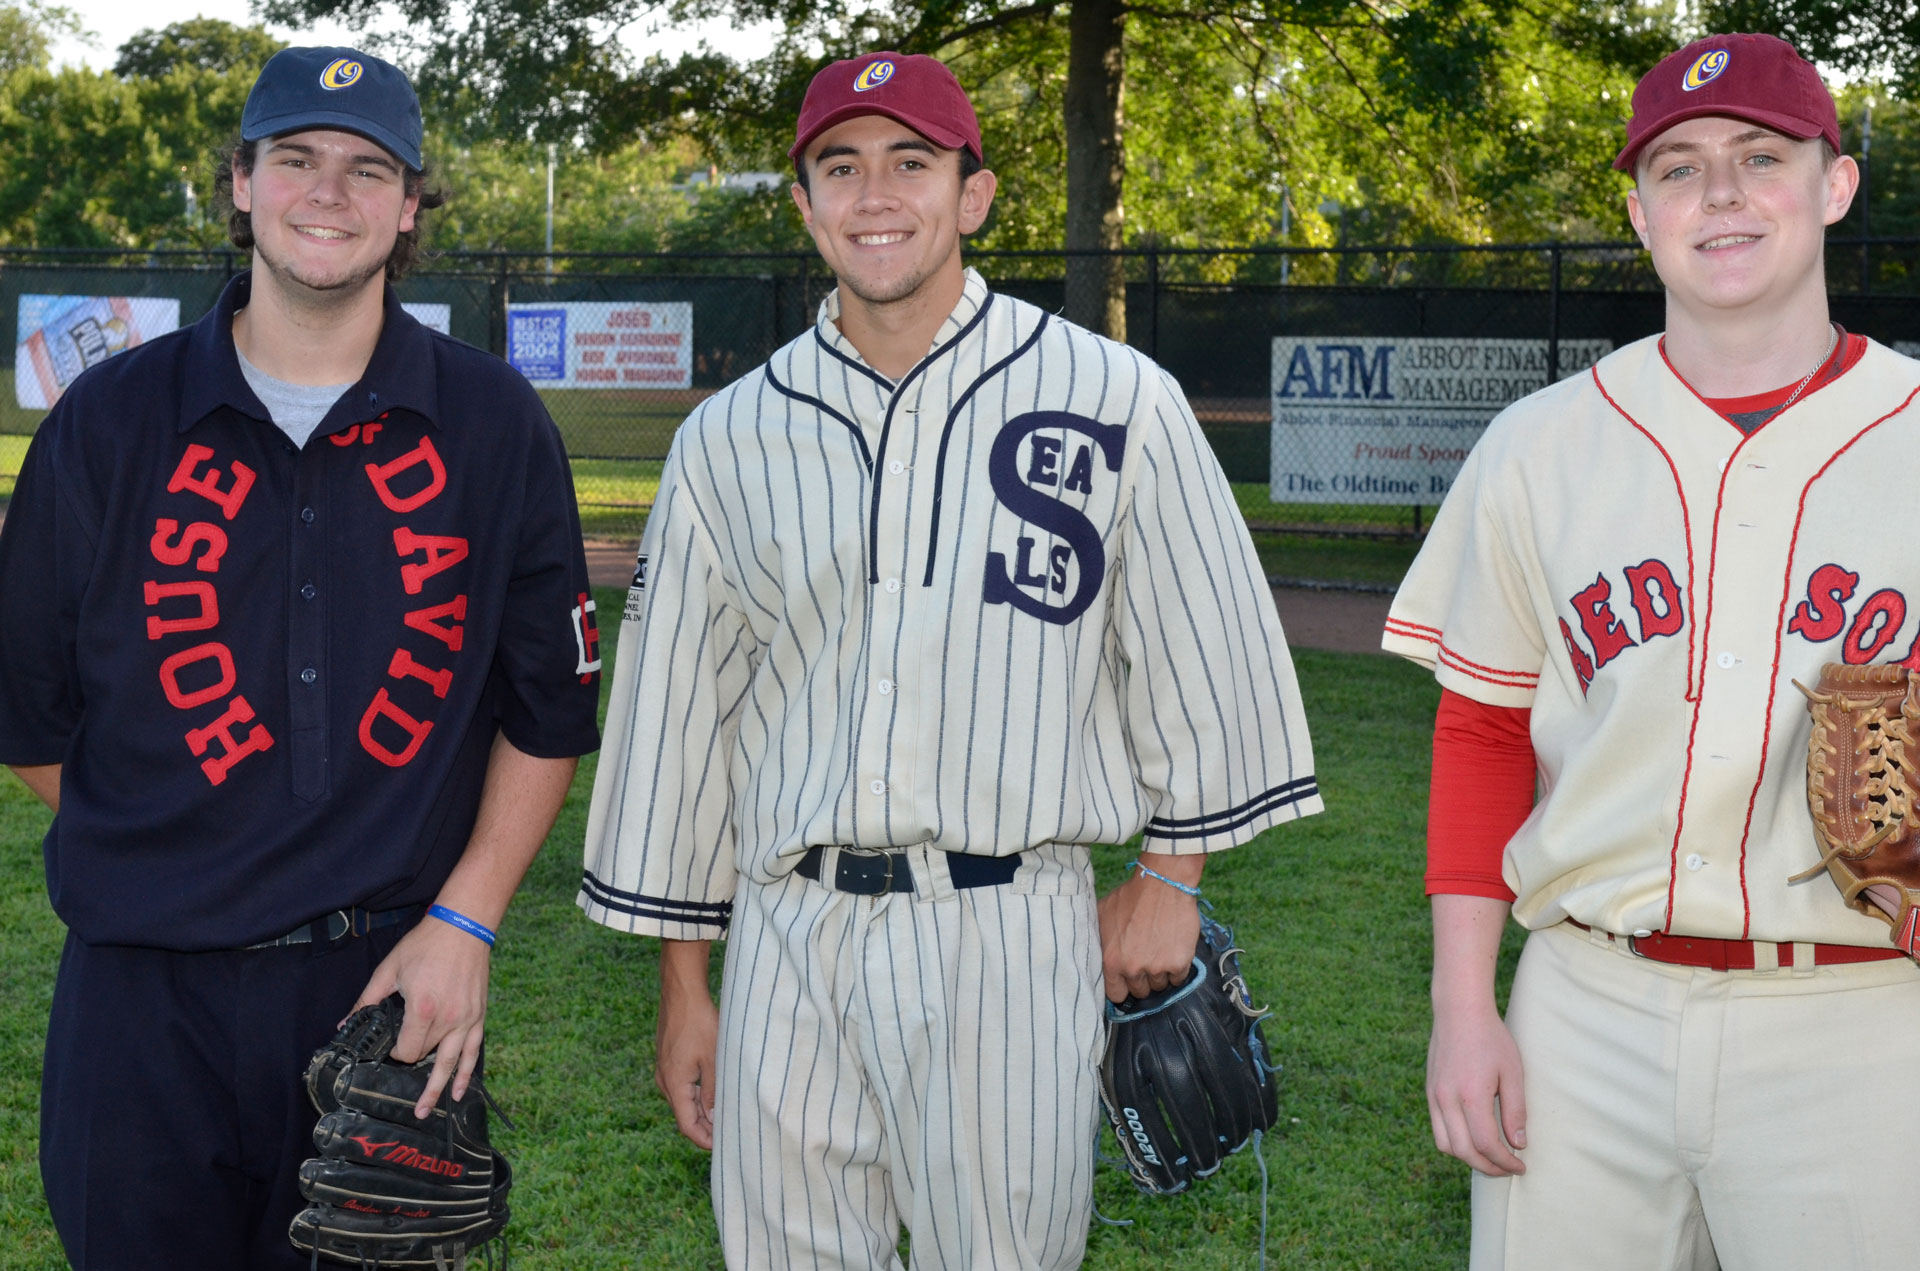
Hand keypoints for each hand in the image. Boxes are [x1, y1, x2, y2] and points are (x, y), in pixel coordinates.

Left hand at [353, 915, 491, 1118]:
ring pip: (449, 1064)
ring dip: (436, 1090)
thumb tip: (344, 1024)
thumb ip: (367, 1000)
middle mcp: (447, 1019)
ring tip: (423, 1111)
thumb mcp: (389, 969)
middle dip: (410, 1057)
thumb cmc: (425, 945)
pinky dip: (465, 1075)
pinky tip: (458, 1093)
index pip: (405, 1050)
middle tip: (399, 1058)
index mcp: (422, 1009)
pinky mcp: (478, 1017)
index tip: (388, 1046)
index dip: (394, 1052)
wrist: (464, 926)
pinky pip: (473, 1053)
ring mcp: (466, 1020)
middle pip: (424, 1055)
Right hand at [657, 940, 718, 1149]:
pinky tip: (714, 1094)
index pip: (687, 1125)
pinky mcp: (669, 1061)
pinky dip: (696, 1096)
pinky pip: (682, 1087)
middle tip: (729, 1135)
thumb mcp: (713, 1059)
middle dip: (705, 1128)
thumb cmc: (699, 1023)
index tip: (722, 1148)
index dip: (704, 1140)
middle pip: (684, 1116)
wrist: (682, 993)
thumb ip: (713, 1091)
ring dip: (702, 1112)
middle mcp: (665, 1082)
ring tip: (725, 1117)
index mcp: (674, 1085)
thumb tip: (714, 1117)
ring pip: (683, 1101)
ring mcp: (665, 1071)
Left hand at [1097, 858, 1202, 1002]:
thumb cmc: (1130, 896)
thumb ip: (1098, 941)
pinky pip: (1178, 978)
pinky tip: (1173, 949)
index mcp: (1111, 962)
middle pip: (1140, 991)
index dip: (1123, 987)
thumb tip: (1092, 955)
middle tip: (1146, 958)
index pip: (1116, 995)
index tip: (1128, 979)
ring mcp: (1157, 968)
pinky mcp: (1179, 963)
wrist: (1163, 883)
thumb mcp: (1102, 916)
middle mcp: (1133, 969)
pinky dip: (1177, 967)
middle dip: (1143, 978)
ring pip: (1160, 985)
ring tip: (1160, 950)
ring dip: (1160, 973)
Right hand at [1426, 996, 1526, 1175]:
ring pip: (1446, 1145)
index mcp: (1470, 1095)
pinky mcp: (1429, 1092)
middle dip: (1488, 1167)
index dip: (1505, 1162)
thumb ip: (1516, 1111)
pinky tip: (1474, 1136)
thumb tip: (1519, 1144)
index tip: (1521, 1166)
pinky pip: (1438, 1129)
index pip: (1486, 1144)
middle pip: (1464, 1151)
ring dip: (1468, 1157)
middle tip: (1509, 1168)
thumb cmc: (1491, 1038)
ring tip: (1491, 1156)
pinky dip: (1455, 1142)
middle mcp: (1447, 1100)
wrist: (1459, 1011)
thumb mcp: (1513, 1072)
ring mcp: (1434, 1096)